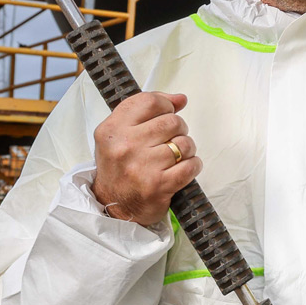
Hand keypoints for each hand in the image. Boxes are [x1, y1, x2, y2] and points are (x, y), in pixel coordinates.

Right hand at [89, 92, 200, 227]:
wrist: (113, 206)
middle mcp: (124, 146)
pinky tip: (183, 168)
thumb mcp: (119, 134)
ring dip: (186, 149)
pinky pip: (190, 166)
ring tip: (176, 156)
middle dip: (178, 129)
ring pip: (184, 143)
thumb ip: (146, 111)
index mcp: (112, 129)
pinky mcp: (158, 186)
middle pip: (172, 121)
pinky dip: (193, 166)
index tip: (168, 112)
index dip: (166, 105)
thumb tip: (180, 99)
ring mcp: (141, 166)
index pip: (149, 102)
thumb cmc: (119, 167)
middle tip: (171, 140)